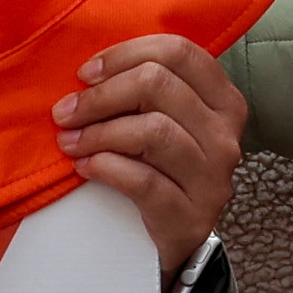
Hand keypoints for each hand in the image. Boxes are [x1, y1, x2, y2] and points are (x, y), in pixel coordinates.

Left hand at [60, 33, 244, 277]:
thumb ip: (143, 89)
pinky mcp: (191, 217)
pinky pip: (144, 180)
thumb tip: (88, 70)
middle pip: (158, 85)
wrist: (172, 240)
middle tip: (66, 112)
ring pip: (153, 131)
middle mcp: (226, 135)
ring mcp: (213, 178)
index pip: (179, 52)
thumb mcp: (165, 120)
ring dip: (98, 133)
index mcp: (223, 100)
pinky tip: (85, 166)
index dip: (125, 55)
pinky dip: (106, 168)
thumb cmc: (161, 169)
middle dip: (100, 96)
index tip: (86, 74)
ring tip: (70, 142)